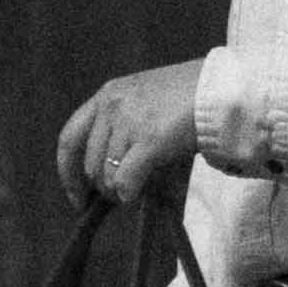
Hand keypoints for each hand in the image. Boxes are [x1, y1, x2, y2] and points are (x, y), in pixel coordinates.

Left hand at [58, 59, 207, 205]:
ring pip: (106, 174)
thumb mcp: (146, 102)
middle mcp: (111, 106)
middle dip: (101, 186)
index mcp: (107, 95)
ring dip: (117, 190)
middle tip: (118, 196)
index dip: (67, 171)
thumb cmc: (190, 98)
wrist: (220, 90)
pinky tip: (137, 193)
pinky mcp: (148, 139)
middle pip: (90, 162)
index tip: (76, 194)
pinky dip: (128, 191)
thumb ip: (125, 129)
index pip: (70, 137)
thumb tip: (113, 176)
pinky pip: (125, 179)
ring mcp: (128, 122)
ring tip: (134, 190)